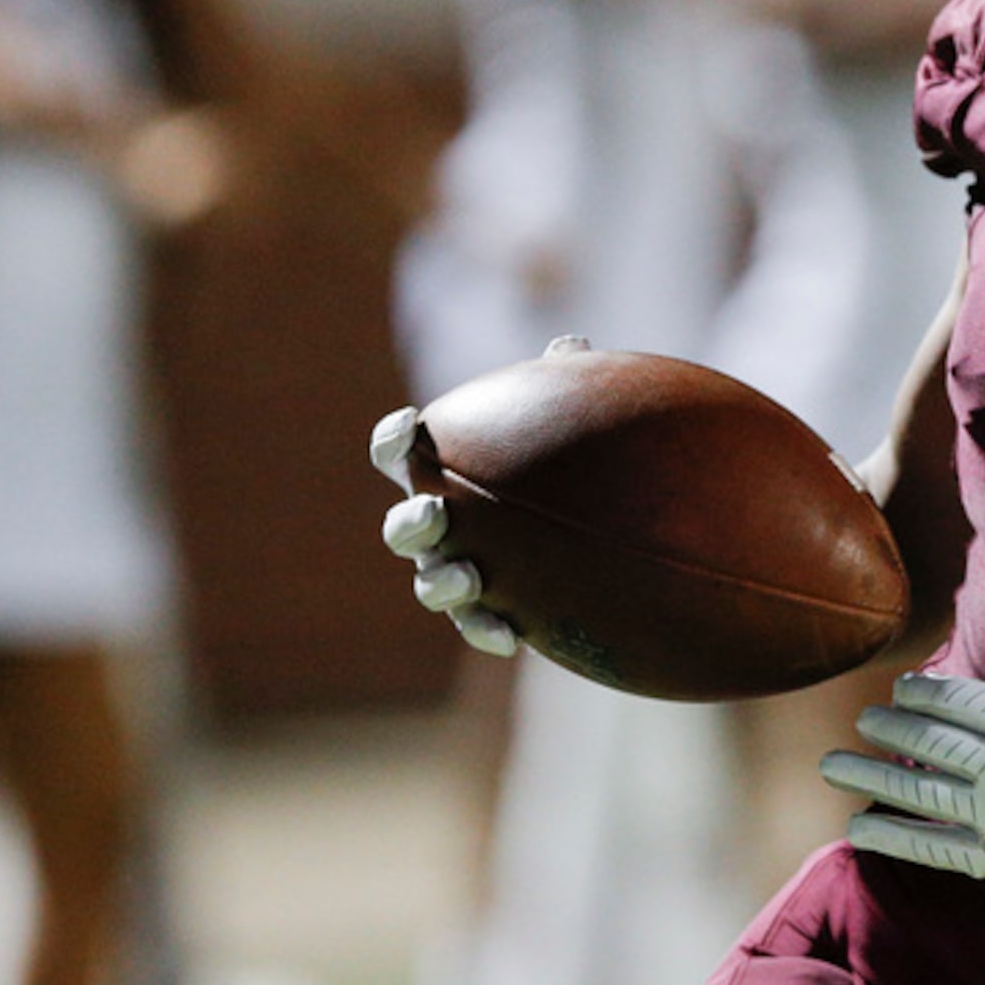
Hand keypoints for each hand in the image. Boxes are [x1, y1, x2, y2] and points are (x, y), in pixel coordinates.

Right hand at [366, 339, 613, 657]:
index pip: (403, 455)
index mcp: (443, 476)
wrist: (588, 534)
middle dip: (412, 522)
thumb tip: (571, 345)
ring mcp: (455, 573)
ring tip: (467, 577)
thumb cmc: (563, 464)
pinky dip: (487, 632)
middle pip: (404, 528)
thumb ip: (561, 389)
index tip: (409, 426)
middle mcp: (439, 527)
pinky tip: (513, 639)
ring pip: (430, 584)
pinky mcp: (486, 614)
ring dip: (442, 582)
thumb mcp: (566, 427)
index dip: (396, 442)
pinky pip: (478, 628)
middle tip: (434, 515)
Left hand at [821, 571, 984, 902]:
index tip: (897, 690)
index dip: (919, 693)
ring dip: (869, 778)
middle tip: (859, 722)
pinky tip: (857, 827)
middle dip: (886, 731)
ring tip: (831, 767)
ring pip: (918, 792)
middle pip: (928, 744)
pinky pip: (931, 846)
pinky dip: (891, 837)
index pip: (955, 700)